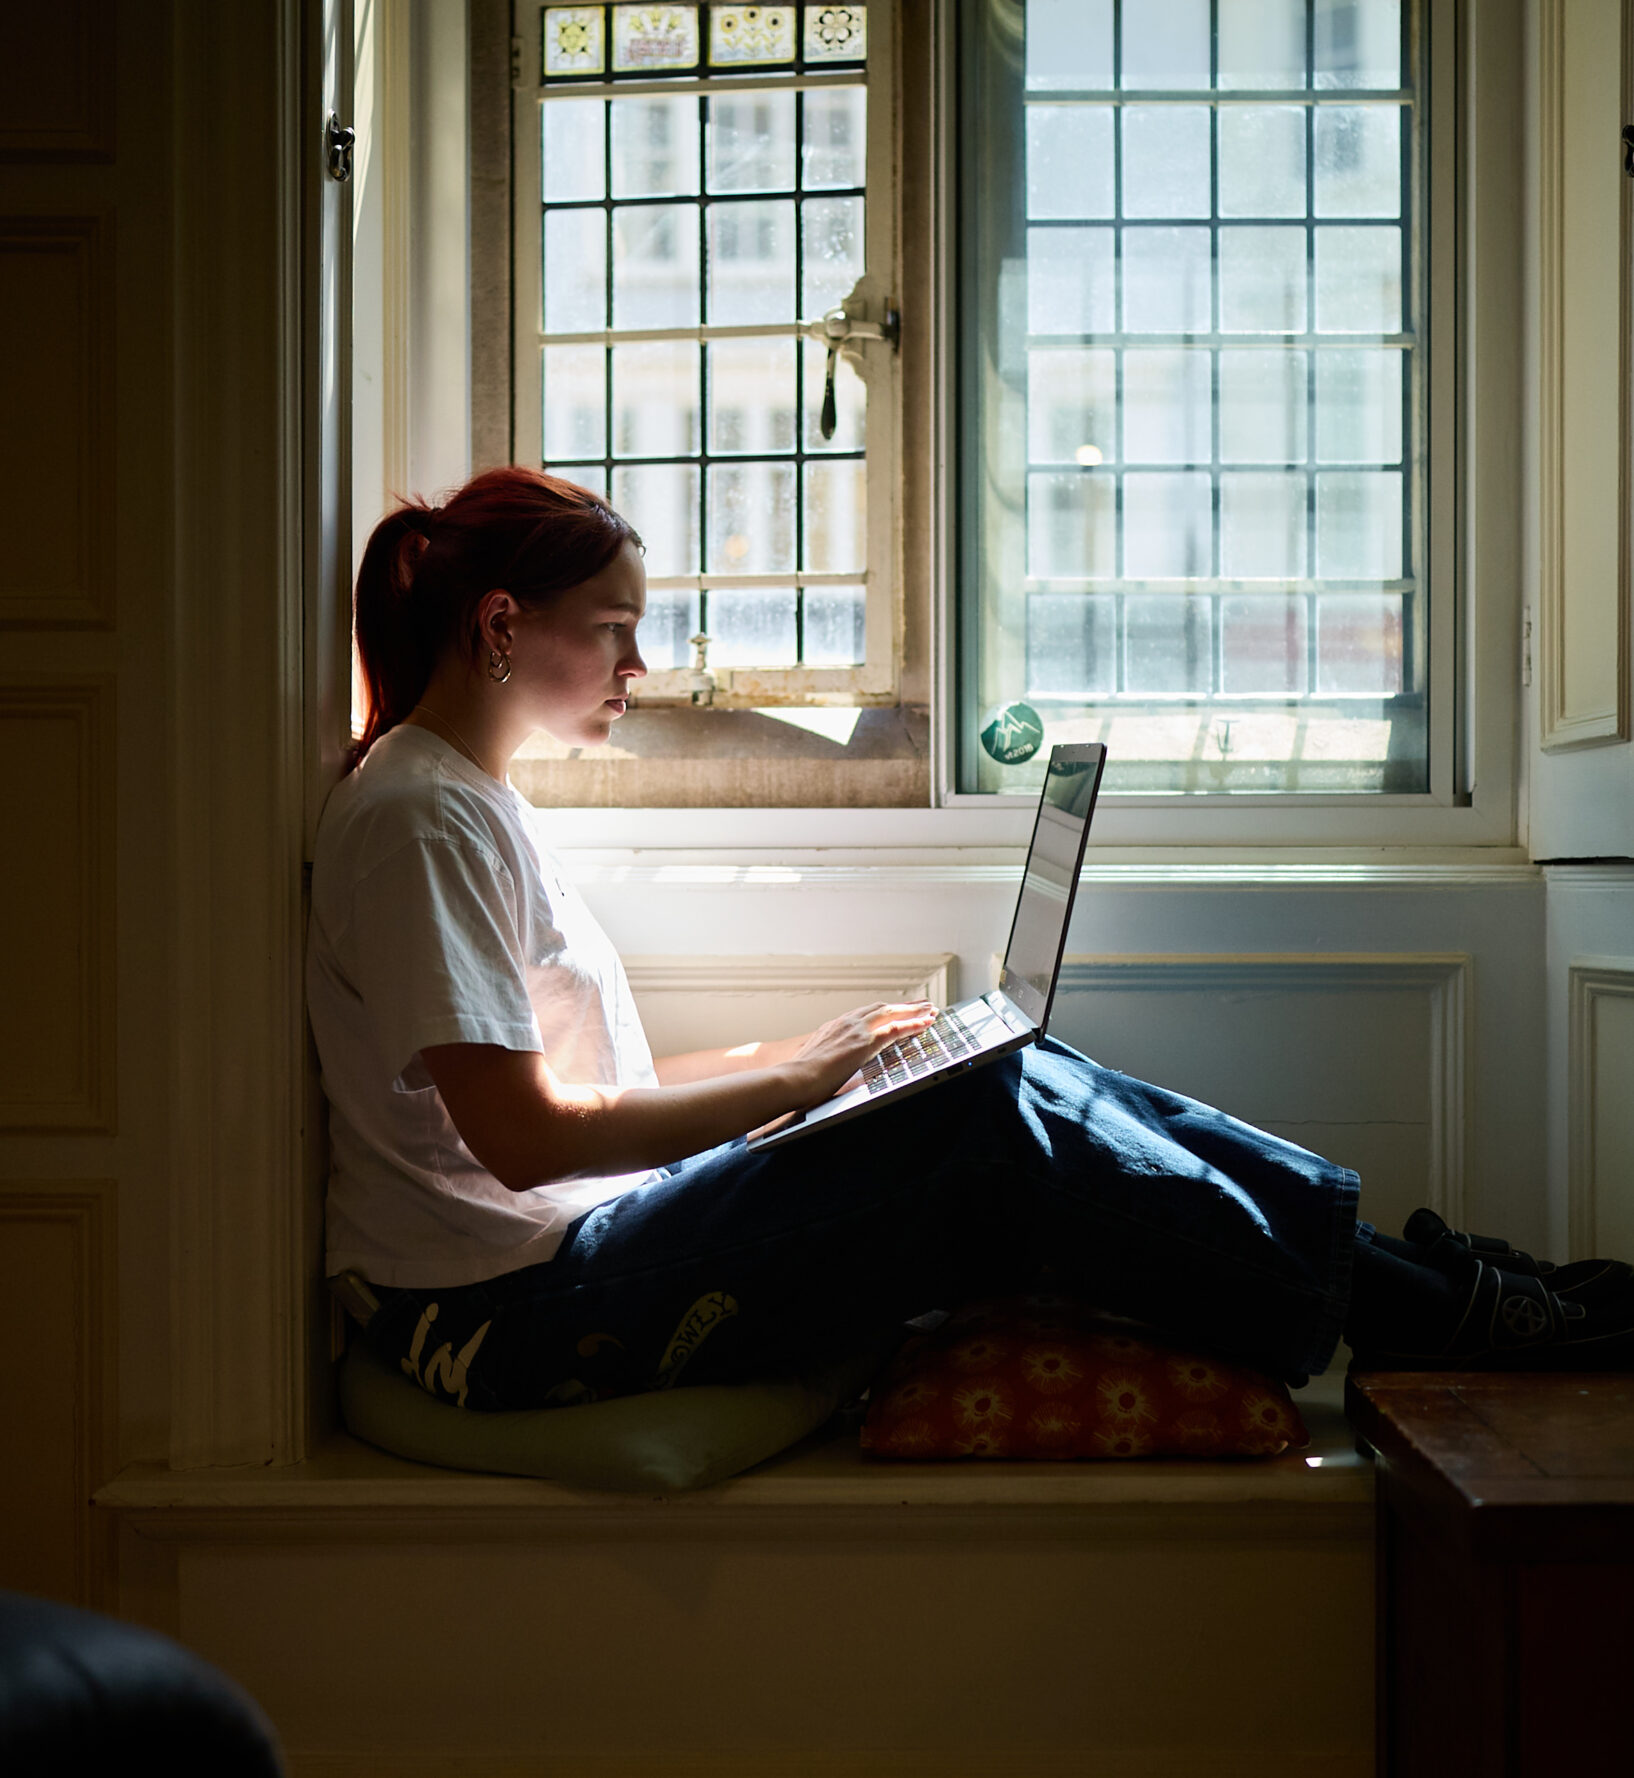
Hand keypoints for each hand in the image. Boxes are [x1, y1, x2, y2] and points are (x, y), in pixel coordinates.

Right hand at [786, 1001, 938, 1106]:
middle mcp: (846, 1023)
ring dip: (913, 1011)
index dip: (884, 1012)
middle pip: (882, 1008)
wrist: (794, 1079)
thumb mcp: (814, 1061)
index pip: (865, 1014)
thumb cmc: (799, 1077)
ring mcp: (856, 1031)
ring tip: (930, 1010)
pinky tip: (925, 1023)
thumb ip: (825, 1058)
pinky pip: (895, 1030)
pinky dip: (912, 1025)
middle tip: (921, 1004)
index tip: (896, 1010)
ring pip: (891, 1013)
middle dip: (903, 1006)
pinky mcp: (864, 1043)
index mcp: (834, 1026)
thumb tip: (827, 1067)